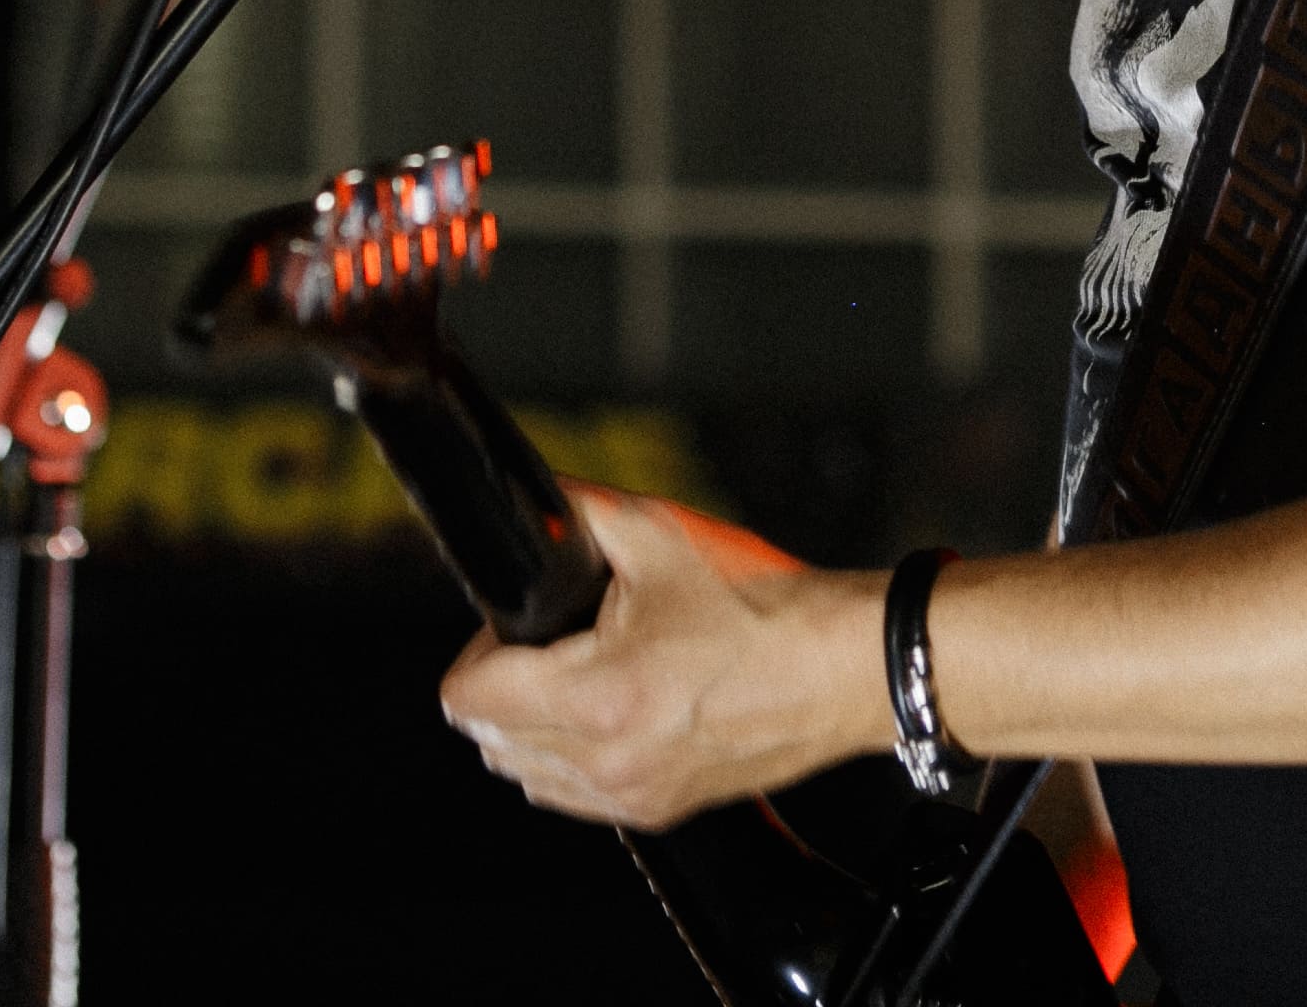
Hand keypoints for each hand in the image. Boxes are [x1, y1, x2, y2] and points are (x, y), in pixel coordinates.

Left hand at [438, 486, 891, 828]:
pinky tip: (609, 714)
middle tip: (547, 645)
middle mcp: (607, 760)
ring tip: (576, 679)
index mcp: (598, 697)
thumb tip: (530, 497)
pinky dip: (569, 761)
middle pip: (488, 743)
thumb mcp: (659, 538)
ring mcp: (632, 794)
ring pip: (524, 775)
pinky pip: (572, 797)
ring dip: (529, 730)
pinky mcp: (658, 810)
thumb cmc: (764, 609)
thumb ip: (578, 513)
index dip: (477, 652)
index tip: (510, 630)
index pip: (467, 700)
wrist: (839, 667)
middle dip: (501, 688)